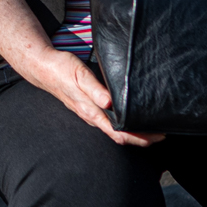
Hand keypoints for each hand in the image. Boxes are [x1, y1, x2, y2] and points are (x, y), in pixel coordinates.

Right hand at [12, 45, 163, 147]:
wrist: (44, 68)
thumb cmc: (62, 69)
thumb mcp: (79, 75)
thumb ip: (94, 89)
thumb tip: (109, 103)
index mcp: (91, 112)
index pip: (118, 134)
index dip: (139, 138)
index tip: (157, 135)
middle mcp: (91, 116)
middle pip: (119, 135)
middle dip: (141, 138)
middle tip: (162, 134)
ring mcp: (90, 113)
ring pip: (115, 130)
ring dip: (133, 132)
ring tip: (151, 127)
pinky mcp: (89, 107)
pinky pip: (109, 122)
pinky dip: (124, 123)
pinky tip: (131, 117)